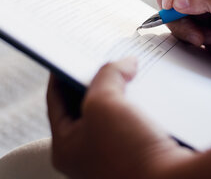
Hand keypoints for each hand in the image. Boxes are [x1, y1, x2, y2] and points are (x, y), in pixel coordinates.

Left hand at [47, 58, 192, 178]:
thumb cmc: (129, 152)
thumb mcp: (105, 102)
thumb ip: (108, 75)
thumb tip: (126, 64)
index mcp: (66, 148)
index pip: (56, 100)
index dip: (62, 72)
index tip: (73, 52)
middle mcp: (88, 156)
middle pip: (88, 105)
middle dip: (100, 81)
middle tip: (110, 60)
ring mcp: (116, 157)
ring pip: (117, 113)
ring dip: (125, 93)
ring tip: (135, 73)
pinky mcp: (142, 155)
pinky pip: (139, 122)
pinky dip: (143, 106)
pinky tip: (153, 94)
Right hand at [158, 0, 210, 81]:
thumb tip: (177, 0)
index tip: (172, 2)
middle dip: (176, 12)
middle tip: (194, 25)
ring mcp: (200, 9)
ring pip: (170, 13)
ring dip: (185, 28)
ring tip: (208, 37)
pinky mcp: (196, 28)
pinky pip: (176, 29)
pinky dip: (188, 38)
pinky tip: (208, 41)